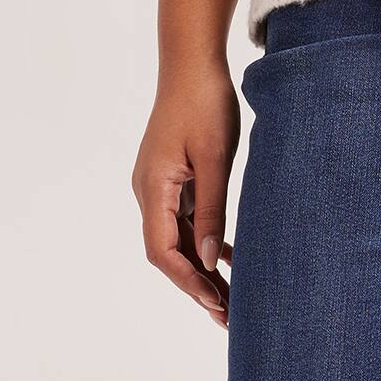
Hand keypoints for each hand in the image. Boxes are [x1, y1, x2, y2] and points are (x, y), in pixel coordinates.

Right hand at [134, 57, 241, 325]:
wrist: (192, 63)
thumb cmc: (204, 103)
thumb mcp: (216, 159)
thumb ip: (213, 211)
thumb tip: (207, 261)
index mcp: (153, 188)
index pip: (162, 251)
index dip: (187, 282)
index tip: (216, 303)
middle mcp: (148, 192)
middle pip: (167, 252)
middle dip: (196, 286)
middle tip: (229, 317)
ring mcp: (159, 186)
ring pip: (177, 239)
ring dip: (201, 269)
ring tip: (231, 299)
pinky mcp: (172, 178)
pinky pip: (185, 220)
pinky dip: (203, 242)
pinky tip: (227, 260)